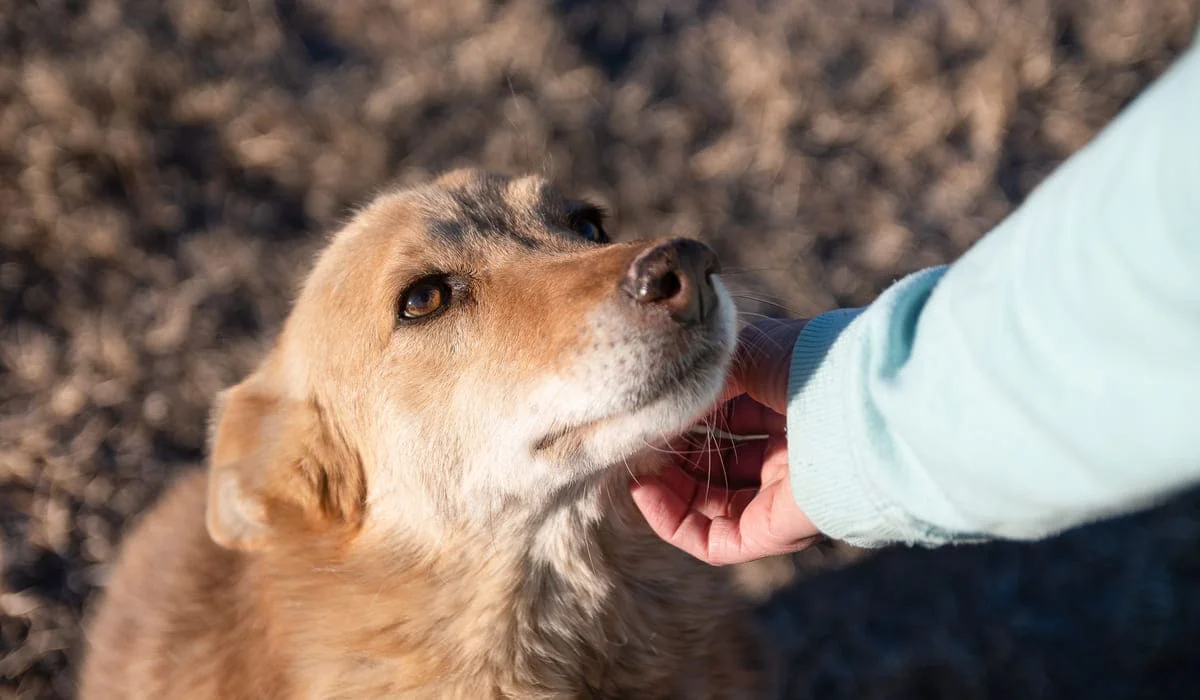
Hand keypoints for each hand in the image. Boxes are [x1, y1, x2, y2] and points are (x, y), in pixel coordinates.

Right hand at [631, 319, 822, 564]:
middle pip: (720, 463)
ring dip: (668, 491)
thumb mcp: (749, 352)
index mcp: (792, 401)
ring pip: (714, 504)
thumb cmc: (814, 363)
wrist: (863, 402)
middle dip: (674, 454)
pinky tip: (646, 495)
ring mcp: (785, 492)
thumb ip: (705, 376)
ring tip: (635, 468)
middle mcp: (791, 448)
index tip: (649, 407)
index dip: (686, 415)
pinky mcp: (778, 530)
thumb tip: (663, 399)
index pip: (729, 416)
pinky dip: (676, 523)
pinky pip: (717, 540)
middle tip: (638, 441)